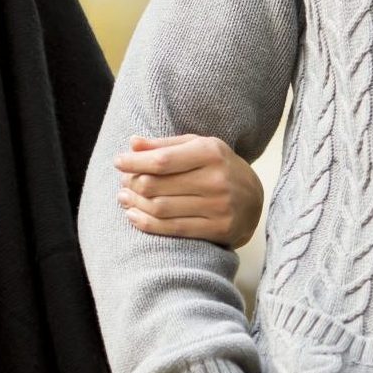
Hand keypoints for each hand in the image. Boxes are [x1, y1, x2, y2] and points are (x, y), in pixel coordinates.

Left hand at [115, 134, 263, 246]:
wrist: (255, 199)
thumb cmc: (220, 167)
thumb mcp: (198, 146)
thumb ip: (165, 145)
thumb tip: (132, 143)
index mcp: (211, 153)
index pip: (162, 160)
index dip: (135, 162)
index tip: (118, 161)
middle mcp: (217, 180)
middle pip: (158, 185)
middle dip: (133, 183)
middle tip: (122, 183)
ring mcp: (219, 207)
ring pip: (162, 208)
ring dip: (136, 204)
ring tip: (124, 198)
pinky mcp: (219, 230)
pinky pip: (173, 229)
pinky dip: (147, 224)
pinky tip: (133, 216)